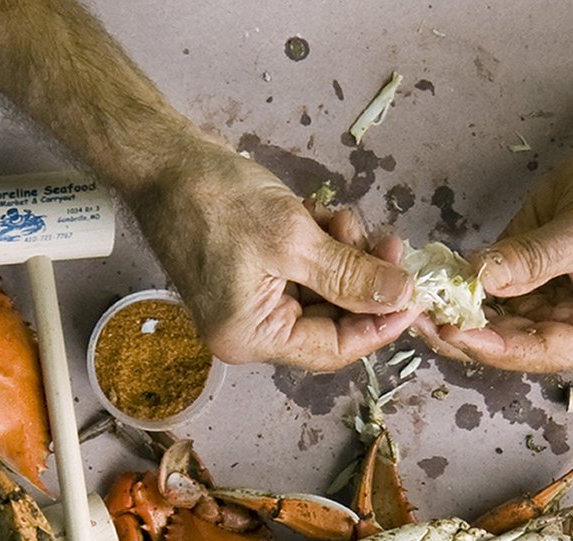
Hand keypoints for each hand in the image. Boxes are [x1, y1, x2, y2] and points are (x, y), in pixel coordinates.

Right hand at [131, 132, 421, 370]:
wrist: (160, 157)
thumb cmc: (213, 199)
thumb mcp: (293, 239)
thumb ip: (351, 275)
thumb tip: (401, 297)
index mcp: (252, 337)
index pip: (332, 350)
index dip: (379, 326)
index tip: (413, 296)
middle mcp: (249, 330)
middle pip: (330, 320)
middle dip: (363, 282)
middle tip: (390, 245)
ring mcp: (249, 301)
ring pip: (321, 291)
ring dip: (345, 256)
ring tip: (346, 219)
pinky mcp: (252, 272)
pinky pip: (302, 271)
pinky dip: (323, 246)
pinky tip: (326, 216)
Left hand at [428, 123, 572, 372]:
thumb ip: (530, 260)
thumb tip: (475, 279)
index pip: (536, 352)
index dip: (490, 345)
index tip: (449, 331)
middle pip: (511, 344)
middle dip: (465, 330)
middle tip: (418, 316)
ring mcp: (555, 309)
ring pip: (497, 323)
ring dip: (458, 312)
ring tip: (419, 301)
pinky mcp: (537, 283)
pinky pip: (496, 294)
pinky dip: (466, 288)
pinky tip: (437, 282)